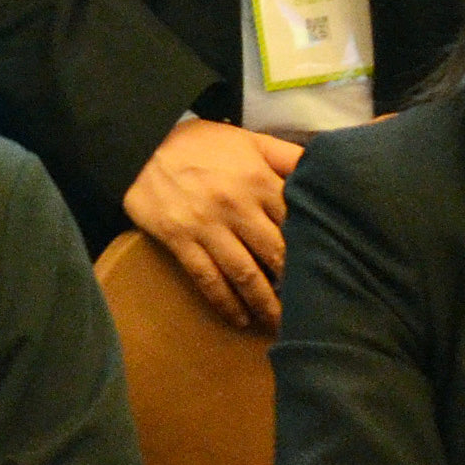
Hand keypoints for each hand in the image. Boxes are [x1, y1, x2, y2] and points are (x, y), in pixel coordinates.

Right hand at [124, 118, 305, 327]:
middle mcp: (237, 206)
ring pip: (244, 274)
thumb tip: (325, 169)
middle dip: (295, 285)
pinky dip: (225, 303)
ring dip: (264, 303)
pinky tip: (238, 319)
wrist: (139, 142)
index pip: (297, 222)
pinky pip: (207, 278)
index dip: (313, 248)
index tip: (325, 270)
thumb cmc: (200, 144)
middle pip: (275, 255)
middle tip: (310, 308)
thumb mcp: (248, 140)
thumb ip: (286, 155)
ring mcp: (206, 225)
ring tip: (280, 324)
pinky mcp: (179, 239)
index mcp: (258, 180)